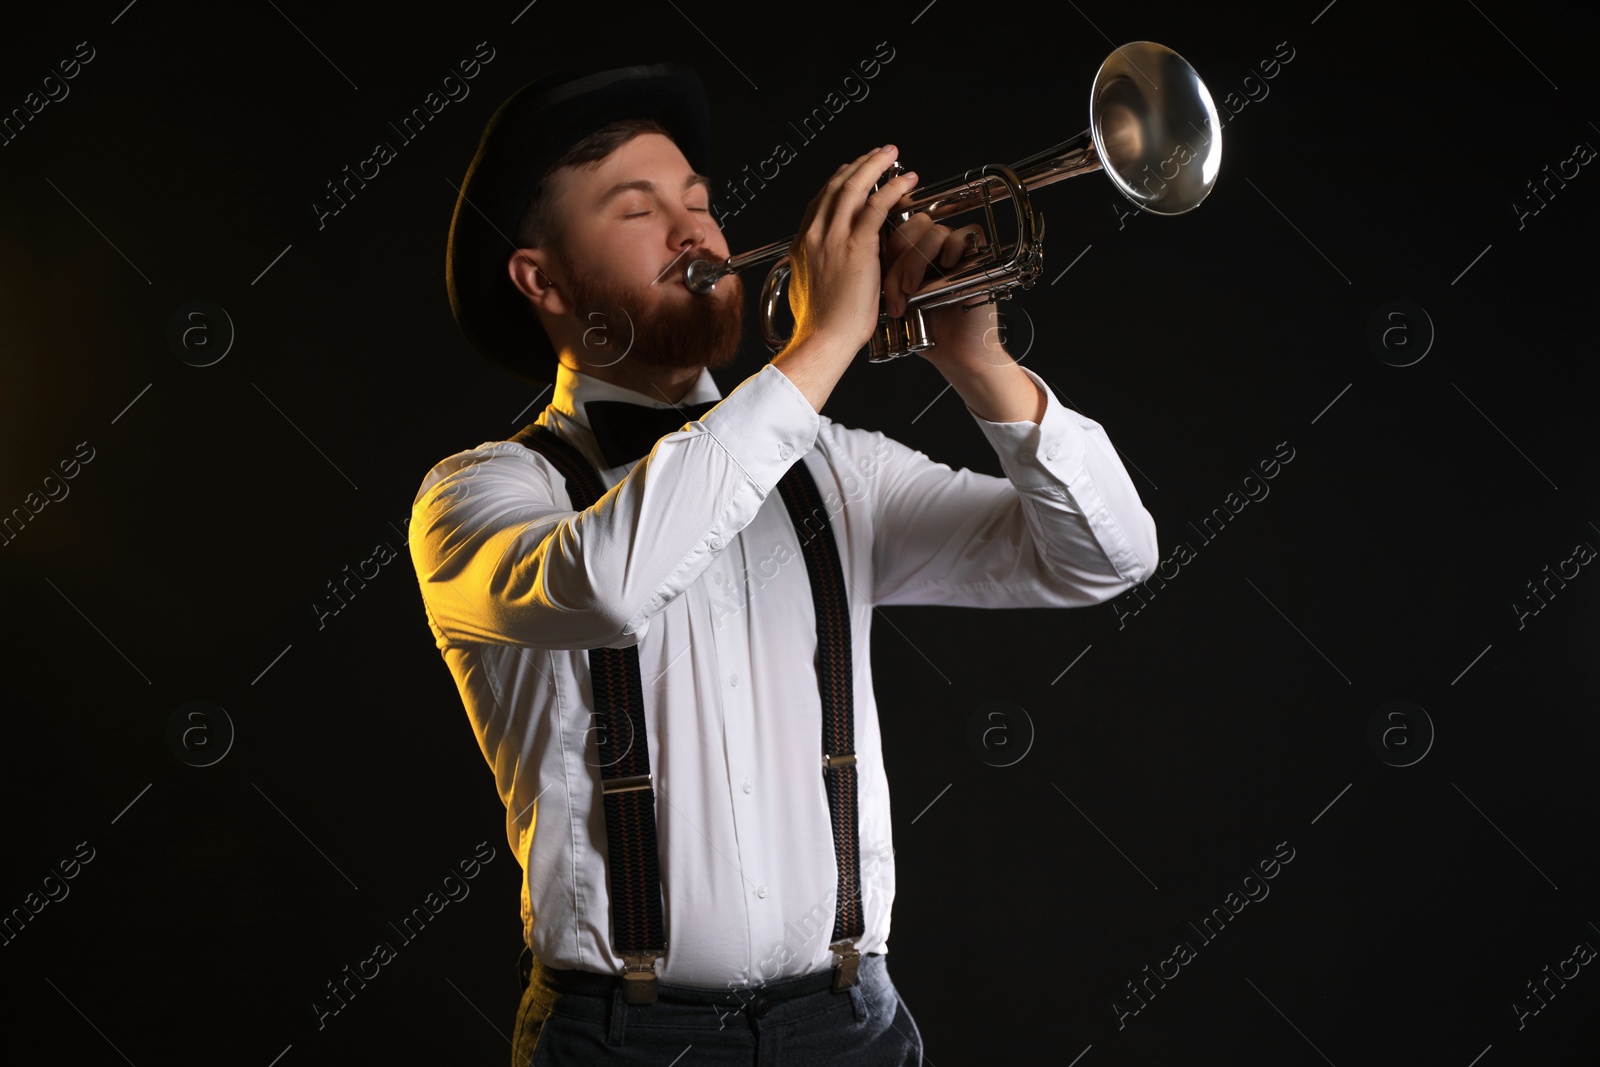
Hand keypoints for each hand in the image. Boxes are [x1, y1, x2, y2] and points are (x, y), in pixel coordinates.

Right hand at [784, 146, 918, 351]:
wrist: (824, 340)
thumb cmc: (820, 326)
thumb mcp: (805, 290)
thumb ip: (811, 270)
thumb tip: (814, 268)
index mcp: (802, 245)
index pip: (820, 201)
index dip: (839, 181)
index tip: (853, 172)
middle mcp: (814, 235)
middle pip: (835, 186)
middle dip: (858, 165)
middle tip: (877, 154)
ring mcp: (833, 238)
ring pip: (854, 187)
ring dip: (875, 166)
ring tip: (891, 155)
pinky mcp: (856, 246)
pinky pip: (876, 206)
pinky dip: (893, 188)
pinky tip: (906, 181)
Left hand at [881, 211, 1005, 365]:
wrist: (956, 353)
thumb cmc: (929, 332)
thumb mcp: (899, 300)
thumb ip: (888, 276)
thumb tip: (867, 254)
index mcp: (915, 256)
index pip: (898, 229)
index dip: (887, 247)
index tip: (881, 278)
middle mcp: (936, 251)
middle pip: (916, 224)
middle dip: (902, 256)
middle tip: (900, 288)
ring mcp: (957, 254)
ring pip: (935, 231)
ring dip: (919, 258)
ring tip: (914, 289)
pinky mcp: (978, 259)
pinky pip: (966, 234)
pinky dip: (953, 247)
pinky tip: (946, 267)